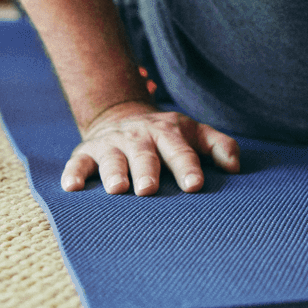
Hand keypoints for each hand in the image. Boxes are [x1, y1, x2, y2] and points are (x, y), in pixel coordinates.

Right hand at [62, 101, 240, 195]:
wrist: (124, 118)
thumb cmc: (168, 137)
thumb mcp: (196, 134)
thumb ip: (220, 146)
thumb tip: (235, 168)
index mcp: (169, 133)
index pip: (180, 152)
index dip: (187, 168)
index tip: (194, 186)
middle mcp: (139, 138)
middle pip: (145, 156)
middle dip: (147, 171)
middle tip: (149, 189)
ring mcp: (112, 145)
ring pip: (112, 159)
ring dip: (114, 173)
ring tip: (117, 188)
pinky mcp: (85, 153)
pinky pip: (78, 164)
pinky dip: (74, 174)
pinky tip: (72, 187)